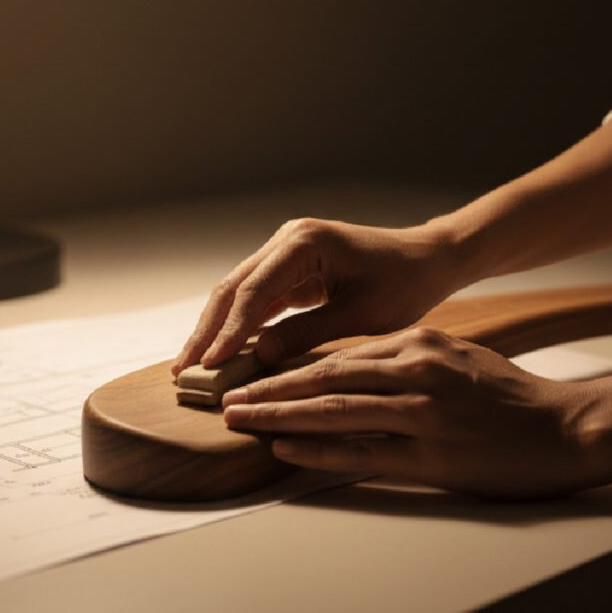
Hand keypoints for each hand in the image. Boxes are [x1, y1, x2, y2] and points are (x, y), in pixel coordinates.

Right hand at [171, 217, 465, 374]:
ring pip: (237, 293)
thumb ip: (307, 334)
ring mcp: (285, 252)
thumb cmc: (404, 283)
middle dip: (207, 331)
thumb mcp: (360, 316)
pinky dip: (238, 326)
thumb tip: (259, 358)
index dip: (228, 332)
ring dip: (215, 329)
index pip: (253, 292)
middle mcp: (287, 240)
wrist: (427, 260)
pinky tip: (222, 354)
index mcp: (304, 243)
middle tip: (184, 371)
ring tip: (192, 367)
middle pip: (233, 288)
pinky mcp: (290, 269)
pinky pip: (256, 299)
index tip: (210, 366)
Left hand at [222, 327, 598, 499]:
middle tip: (230, 399)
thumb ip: (406, 361)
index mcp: (418, 344)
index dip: (291, 368)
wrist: (568, 427)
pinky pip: (362, 451)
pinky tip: (286, 449)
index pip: (339, 356)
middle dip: (272, 389)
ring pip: (335, 411)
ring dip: (281, 417)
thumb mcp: (456, 357)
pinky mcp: (431, 453)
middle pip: (326, 379)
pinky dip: (318, 449)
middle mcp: (415, 370)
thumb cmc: (509, 395)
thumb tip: (353, 372)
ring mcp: (422, 411)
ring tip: (242, 421)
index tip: (256, 376)